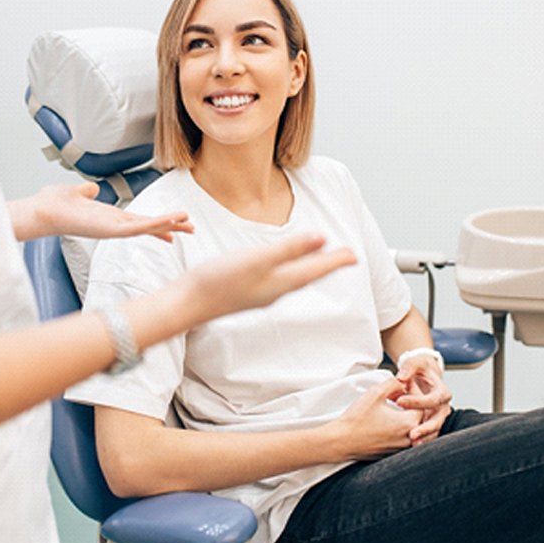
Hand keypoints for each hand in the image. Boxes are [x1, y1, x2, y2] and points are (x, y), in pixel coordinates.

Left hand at [11, 182, 193, 241]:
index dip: (158, 222)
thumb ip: (86, 191)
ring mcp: (113, 229)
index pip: (139, 221)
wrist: (42, 211)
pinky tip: (169, 222)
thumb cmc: (54, 204)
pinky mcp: (110, 230)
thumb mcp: (76, 193)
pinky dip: (154, 225)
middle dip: (171, 226)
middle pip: (149, 226)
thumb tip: (92, 188)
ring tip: (188, 223)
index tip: (174, 225)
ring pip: (147, 227)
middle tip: (192, 228)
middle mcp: (114, 225)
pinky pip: (137, 228)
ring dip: (168, 224)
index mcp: (109, 217)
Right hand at [190, 234, 355, 321]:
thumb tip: (321, 239)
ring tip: (319, 259)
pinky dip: (290, 270)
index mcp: (282, 282)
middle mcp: (275, 290)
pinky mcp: (247, 291)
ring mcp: (261, 293)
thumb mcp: (258, 259)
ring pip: (294, 278)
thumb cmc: (219, 281)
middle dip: (327, 265)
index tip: (355, 255)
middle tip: (344, 257)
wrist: (188, 303)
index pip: (317, 269)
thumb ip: (290, 249)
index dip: (337, 260)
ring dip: (310, 268)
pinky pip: (279, 279)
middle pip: (309, 275)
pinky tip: (282, 267)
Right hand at [322, 378, 422, 461]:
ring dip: (406, 414)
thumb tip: (402, 382)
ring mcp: (401, 448)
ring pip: (412, 427)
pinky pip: (404, 437)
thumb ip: (392, 383)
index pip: (422, 403)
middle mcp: (409, 438)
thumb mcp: (375, 393)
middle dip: (411, 402)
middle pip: (419, 416)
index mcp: (408, 423)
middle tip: (398, 392)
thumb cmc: (358, 418)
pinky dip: (400, 426)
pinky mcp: (392, 452)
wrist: (342, 441)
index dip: (413, 390)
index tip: (403, 383)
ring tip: (393, 404)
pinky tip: (387, 417)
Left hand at [395, 358, 451, 445]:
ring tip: (412, 443)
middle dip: (425, 428)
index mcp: (442, 392)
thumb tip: (401, 377)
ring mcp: (439, 417)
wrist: (423, 376)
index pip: (432, 399)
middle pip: (438, 420)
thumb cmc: (419, 369)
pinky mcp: (432, 423)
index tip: (399, 401)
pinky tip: (412, 446)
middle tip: (411, 434)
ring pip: (435, 430)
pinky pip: (430, 434)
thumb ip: (409, 367)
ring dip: (425, 438)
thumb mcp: (415, 363)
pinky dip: (423, 440)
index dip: (416, 401)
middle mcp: (443, 406)